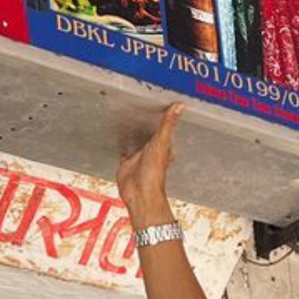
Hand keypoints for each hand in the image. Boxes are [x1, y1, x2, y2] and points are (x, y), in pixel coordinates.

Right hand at [117, 105, 181, 219]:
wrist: (138, 192)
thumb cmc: (154, 173)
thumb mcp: (161, 142)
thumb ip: (168, 124)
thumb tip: (180, 106)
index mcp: (164, 146)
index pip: (165, 129)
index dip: (165, 119)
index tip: (164, 105)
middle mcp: (152, 151)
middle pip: (150, 134)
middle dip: (148, 125)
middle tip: (144, 110)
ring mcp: (139, 157)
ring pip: (137, 141)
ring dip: (134, 133)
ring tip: (130, 119)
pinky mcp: (126, 163)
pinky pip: (124, 151)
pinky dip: (122, 144)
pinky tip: (119, 138)